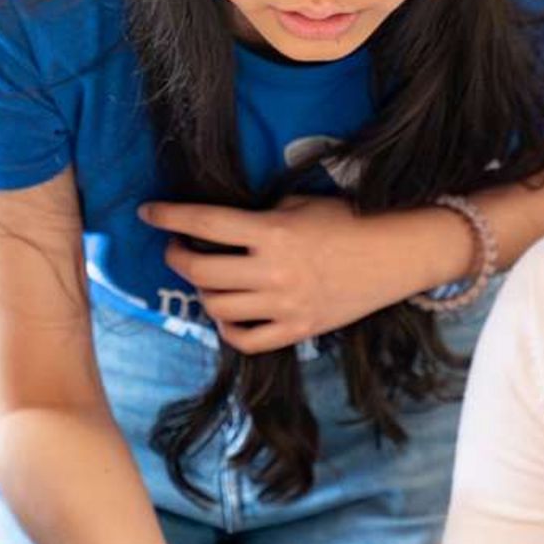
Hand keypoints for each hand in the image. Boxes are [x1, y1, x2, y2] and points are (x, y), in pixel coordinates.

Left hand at [141, 195, 467, 354]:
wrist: (396, 254)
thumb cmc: (347, 221)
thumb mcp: (299, 204)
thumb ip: (259, 216)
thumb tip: (220, 226)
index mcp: (272, 232)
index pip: (205, 223)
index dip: (169, 217)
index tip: (148, 213)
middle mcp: (273, 271)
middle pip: (201, 270)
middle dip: (177, 257)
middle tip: (176, 249)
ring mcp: (285, 305)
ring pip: (217, 307)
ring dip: (201, 291)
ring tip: (206, 278)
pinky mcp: (298, 330)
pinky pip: (246, 339)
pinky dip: (228, 328)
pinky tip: (228, 313)